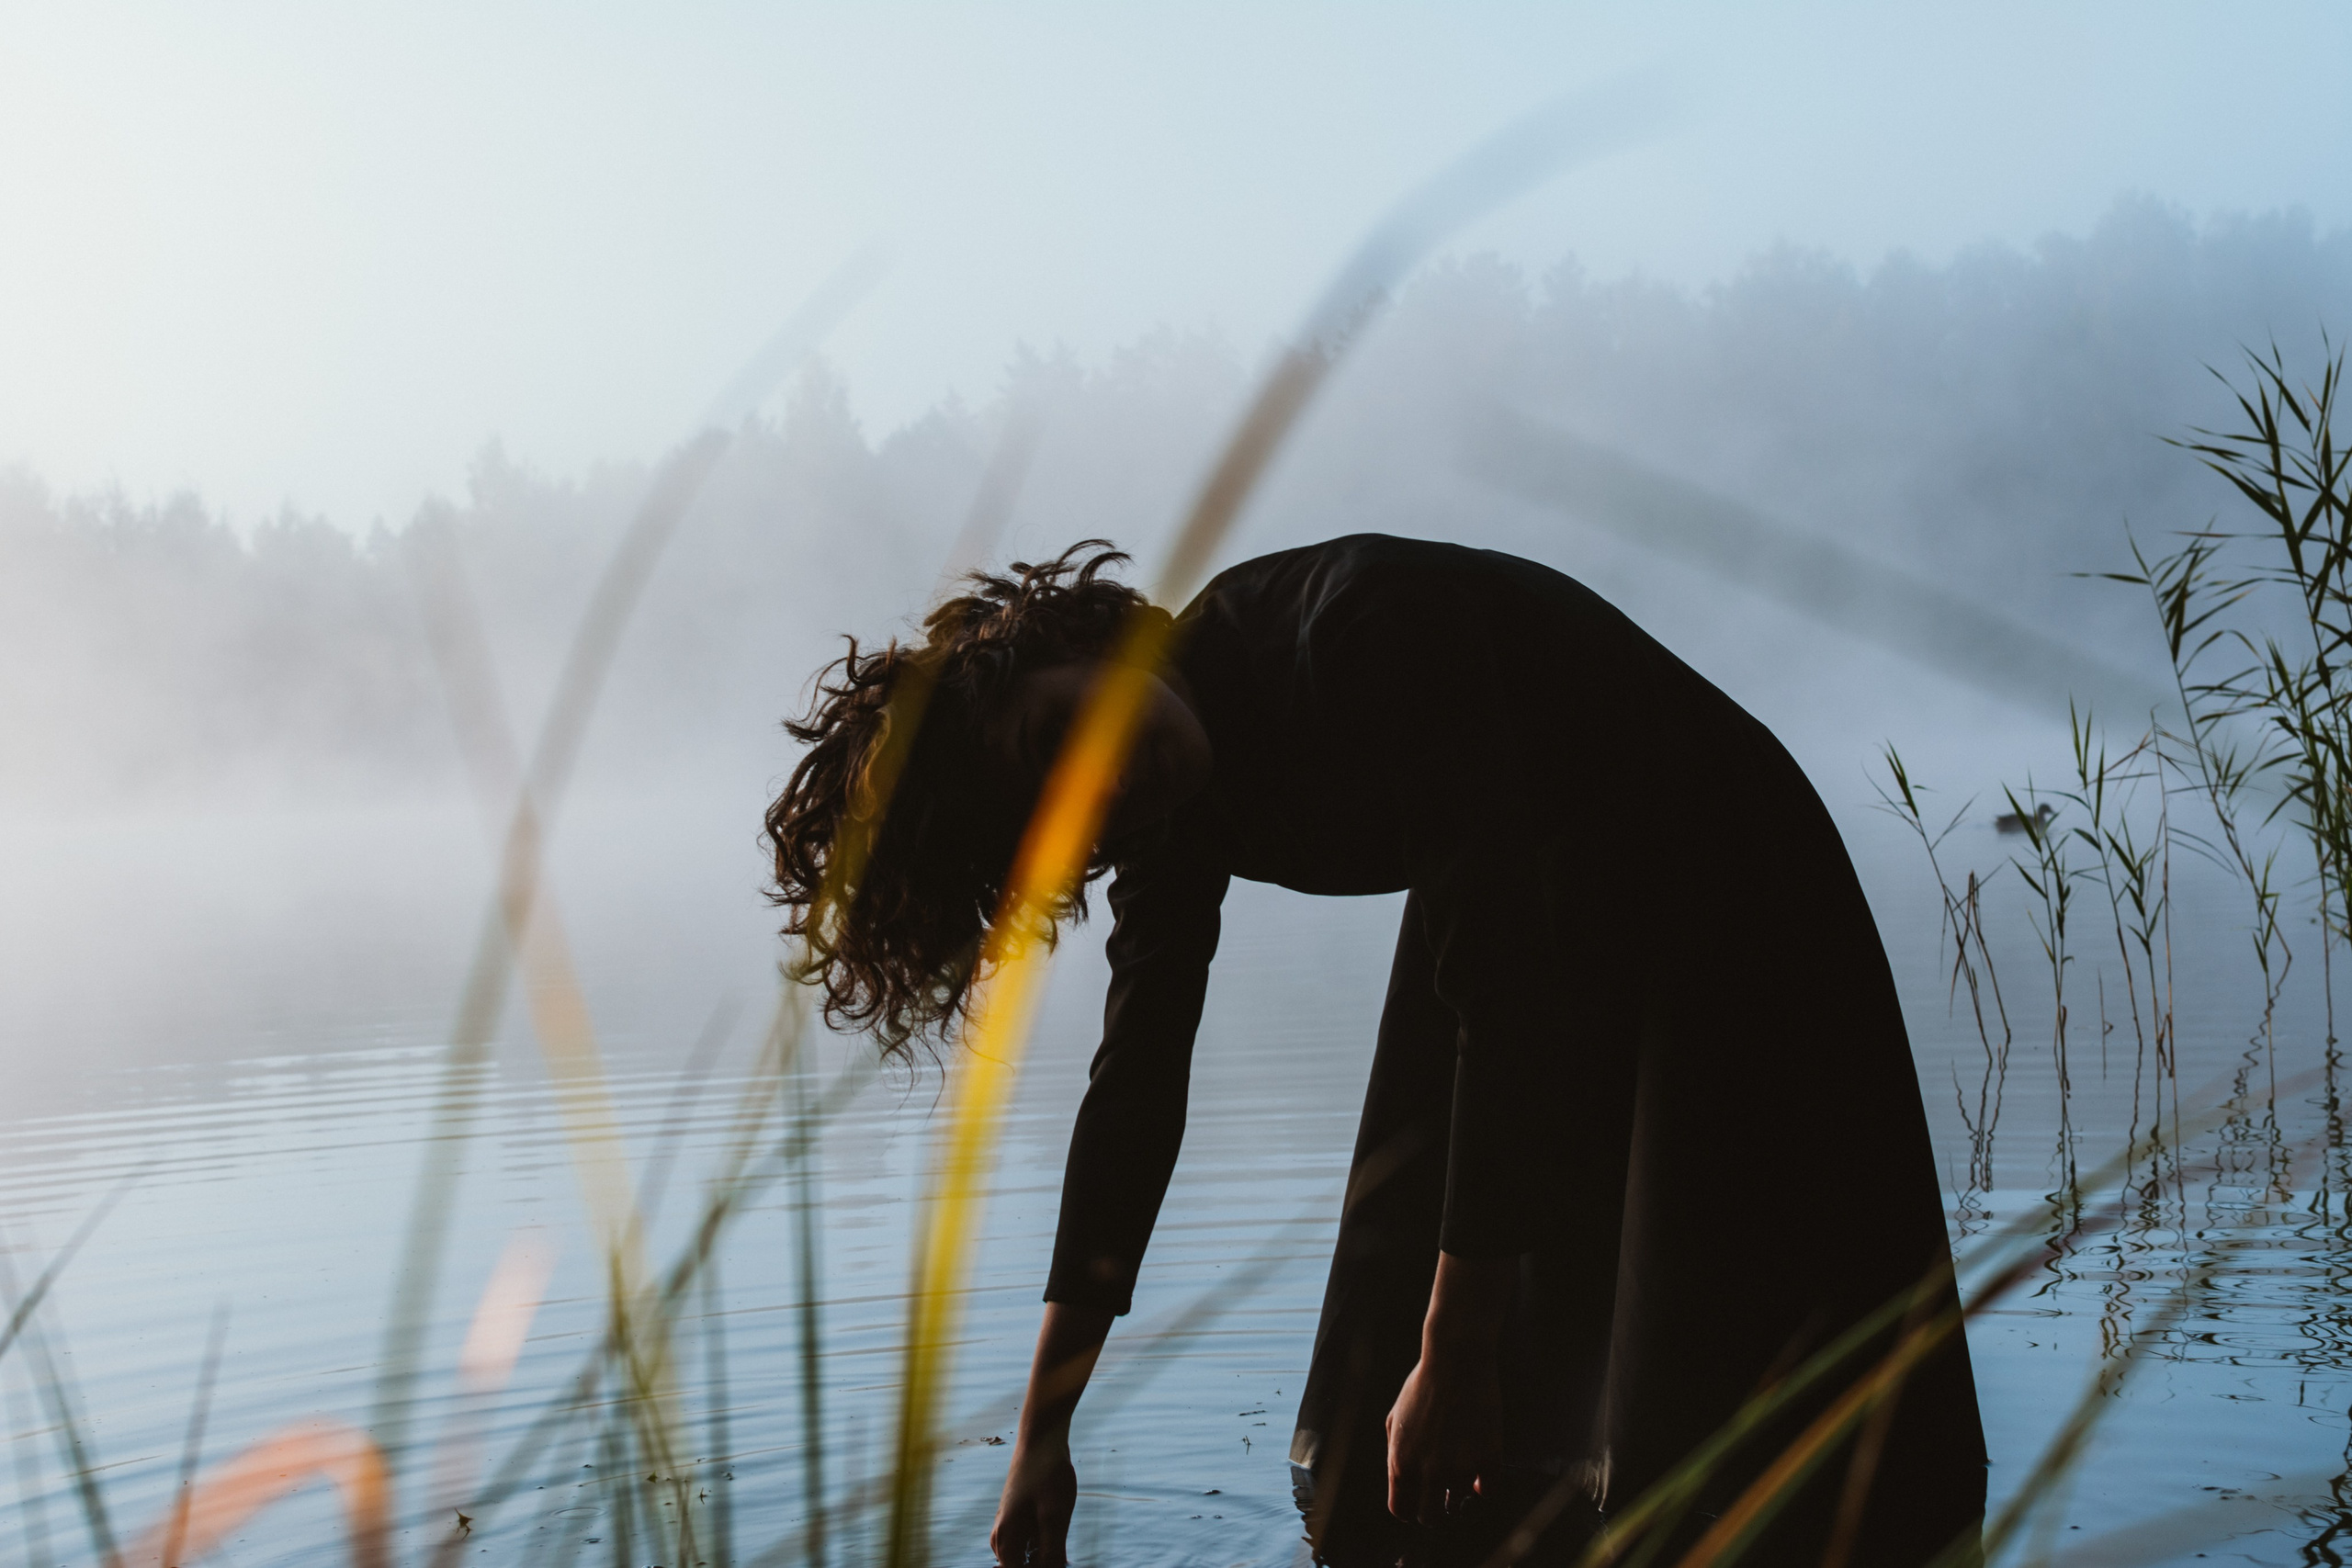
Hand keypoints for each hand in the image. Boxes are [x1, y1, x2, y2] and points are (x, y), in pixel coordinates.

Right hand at [990, 1429, 1076, 1566]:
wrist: (1042, 1436)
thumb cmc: (1046, 1473)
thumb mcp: (1054, 1516)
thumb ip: (1051, 1552)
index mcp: (1004, 1539)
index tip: (1058, 1561)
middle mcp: (1002, 1535)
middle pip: (1019, 1567)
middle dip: (1042, 1564)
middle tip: (1062, 1550)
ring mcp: (1010, 1524)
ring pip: (1026, 1555)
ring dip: (1045, 1555)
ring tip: (1061, 1538)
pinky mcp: (1020, 1515)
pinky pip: (1030, 1541)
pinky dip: (1045, 1542)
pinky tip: (1060, 1532)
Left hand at [1385, 1346, 1503, 1525]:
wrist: (1457, 1361)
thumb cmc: (1423, 1386)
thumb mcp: (1395, 1419)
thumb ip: (1396, 1454)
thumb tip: (1405, 1484)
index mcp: (1401, 1463)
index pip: (1401, 1510)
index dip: (1410, 1509)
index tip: (1418, 1503)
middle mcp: (1429, 1472)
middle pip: (1431, 1517)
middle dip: (1435, 1509)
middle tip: (1442, 1497)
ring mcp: (1461, 1469)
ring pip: (1460, 1501)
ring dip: (1461, 1488)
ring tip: (1461, 1464)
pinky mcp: (1489, 1460)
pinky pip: (1489, 1489)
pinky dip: (1485, 1482)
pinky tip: (1482, 1467)